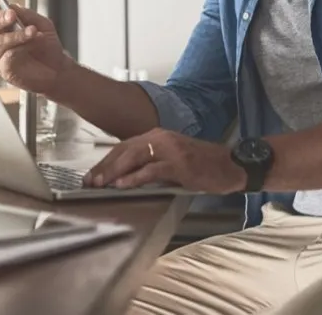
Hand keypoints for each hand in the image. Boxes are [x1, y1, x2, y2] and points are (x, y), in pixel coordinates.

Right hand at [0, 0, 71, 97]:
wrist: (57, 69)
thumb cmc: (47, 46)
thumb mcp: (42, 24)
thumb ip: (27, 15)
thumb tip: (12, 6)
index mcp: (2, 25)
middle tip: (11, 15)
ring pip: (0, 41)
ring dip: (17, 34)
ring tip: (33, 31)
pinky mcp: (4, 69)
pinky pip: (8, 55)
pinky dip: (22, 47)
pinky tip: (33, 44)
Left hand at [84, 128, 245, 194]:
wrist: (232, 165)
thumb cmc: (203, 164)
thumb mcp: (172, 158)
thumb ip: (151, 162)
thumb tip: (125, 176)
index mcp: (157, 135)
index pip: (123, 147)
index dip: (105, 161)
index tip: (92, 174)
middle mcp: (160, 138)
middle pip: (123, 150)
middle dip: (104, 167)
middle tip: (89, 181)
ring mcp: (170, 150)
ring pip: (133, 157)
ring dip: (114, 171)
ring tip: (100, 183)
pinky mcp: (179, 164)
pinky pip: (151, 170)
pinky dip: (134, 178)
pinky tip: (122, 185)